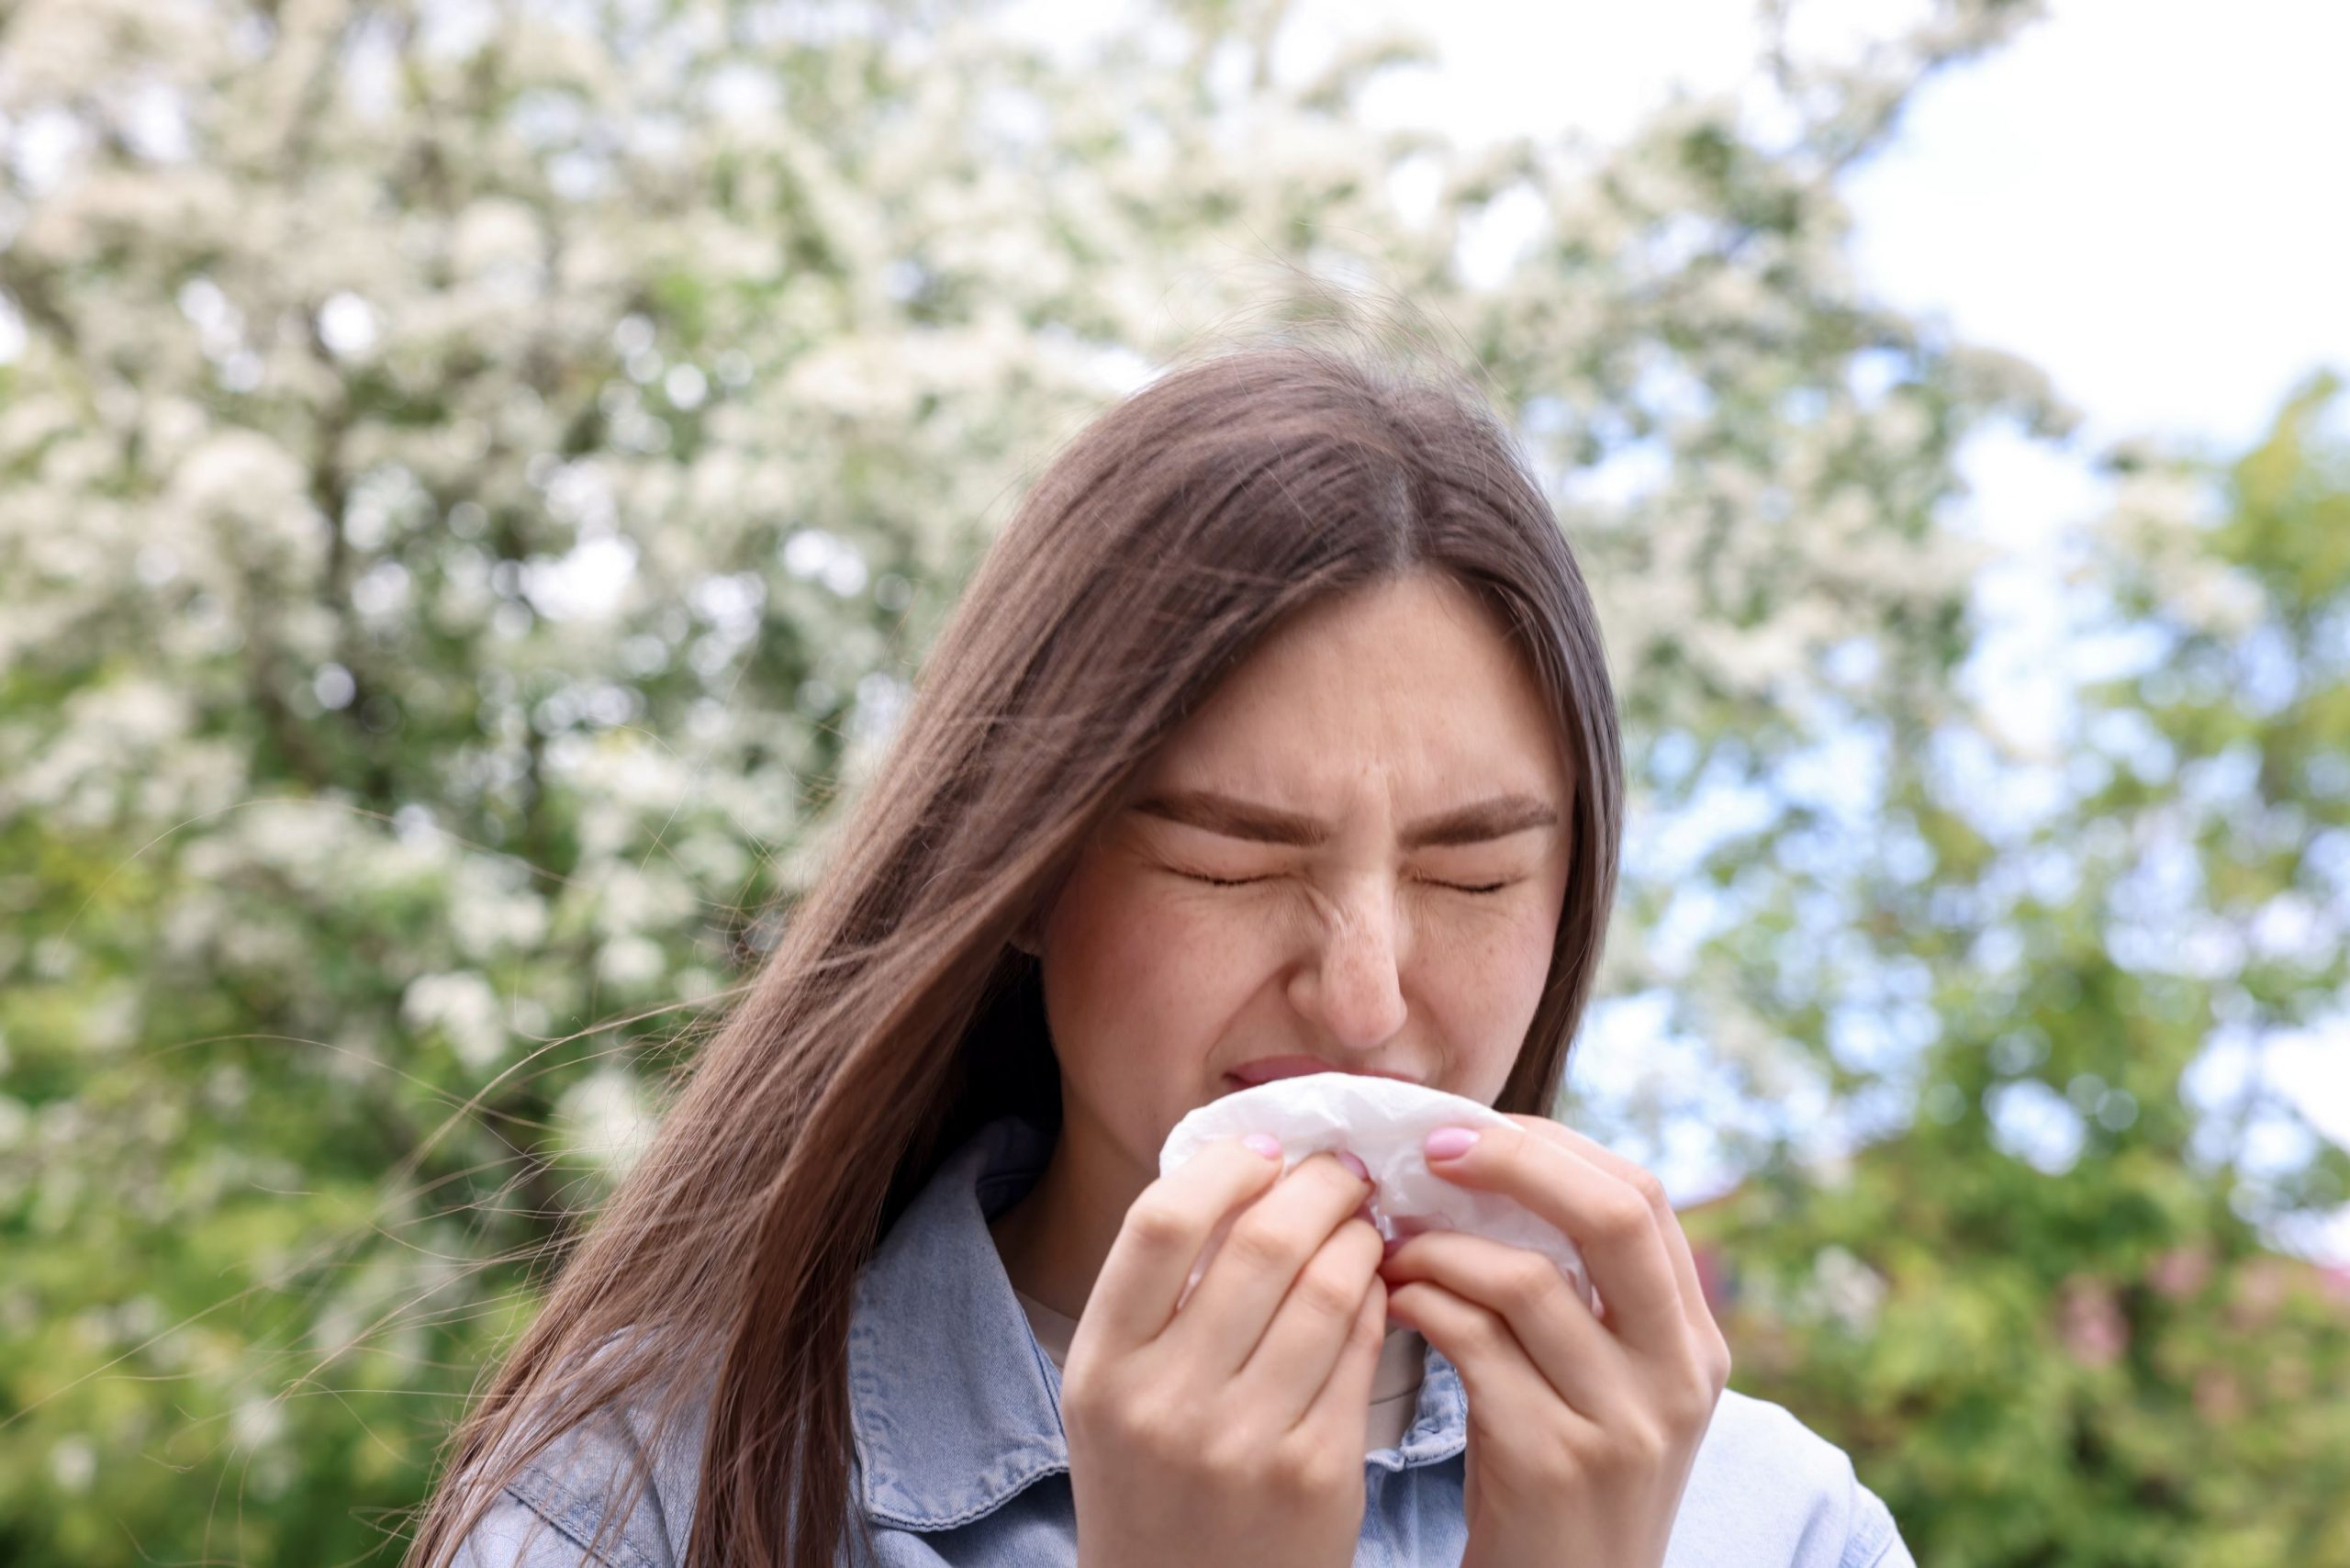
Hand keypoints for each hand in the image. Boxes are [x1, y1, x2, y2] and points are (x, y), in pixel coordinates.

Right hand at [1062, 1139, 1385, 1567]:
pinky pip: (1362, 1351)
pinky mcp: (1317, 1475)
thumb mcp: (1116, 1395)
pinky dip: (1377, 1301)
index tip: (1262, 1153)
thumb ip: (1157, 1298)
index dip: (1224, 1166)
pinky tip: (1375, 1290)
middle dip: (1319, 1185)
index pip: (1161, 1223)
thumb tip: (1244, 1175)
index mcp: (1103, 1369)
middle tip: (1342, 1171)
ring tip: (1363, 1225)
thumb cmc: (1153, 1488)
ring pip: (1328, 1289)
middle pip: (1262, 1243)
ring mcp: (1245, 1443)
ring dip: (1359, 1238)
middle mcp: (1166, 1403)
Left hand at [1376, 1114, 1732, 1567]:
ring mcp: (1622, 1422)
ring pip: (1525, 1278)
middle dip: (1512, 1162)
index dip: (1554, 1147)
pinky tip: (1392, 1304)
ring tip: (1389, 1245)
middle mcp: (1678, 1375)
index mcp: (1694, 1342)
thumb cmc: (1558, 1480)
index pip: (1642, 1197)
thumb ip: (1577, 1293)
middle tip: (1426, 1149)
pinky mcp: (1553, 1462)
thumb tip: (1488, 1169)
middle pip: (1610, 1216)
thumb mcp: (1602, 1386)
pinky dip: (1421, 1305)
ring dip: (1437, 1246)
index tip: (1477, 1129)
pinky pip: (1474, 1345)